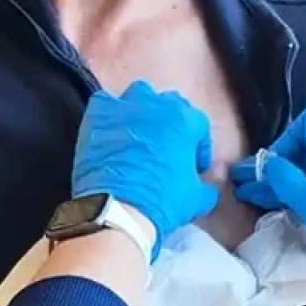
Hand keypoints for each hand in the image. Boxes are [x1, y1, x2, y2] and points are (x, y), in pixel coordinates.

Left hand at [73, 83, 218, 258]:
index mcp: (186, 121)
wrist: (118, 210)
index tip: (192, 166)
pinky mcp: (98, 114)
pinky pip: (106, 102)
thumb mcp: (197, 198)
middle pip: (171, 105)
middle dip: (172, 125)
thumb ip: (206, 185)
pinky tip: (111, 131)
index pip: (199, 125)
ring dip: (144, 111)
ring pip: (140, 96)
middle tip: (167, 150)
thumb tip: (206, 185)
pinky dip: (110, 113)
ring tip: (139, 135)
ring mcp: (126, 107)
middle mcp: (158, 105)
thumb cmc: (163, 201)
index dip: (198, 147)